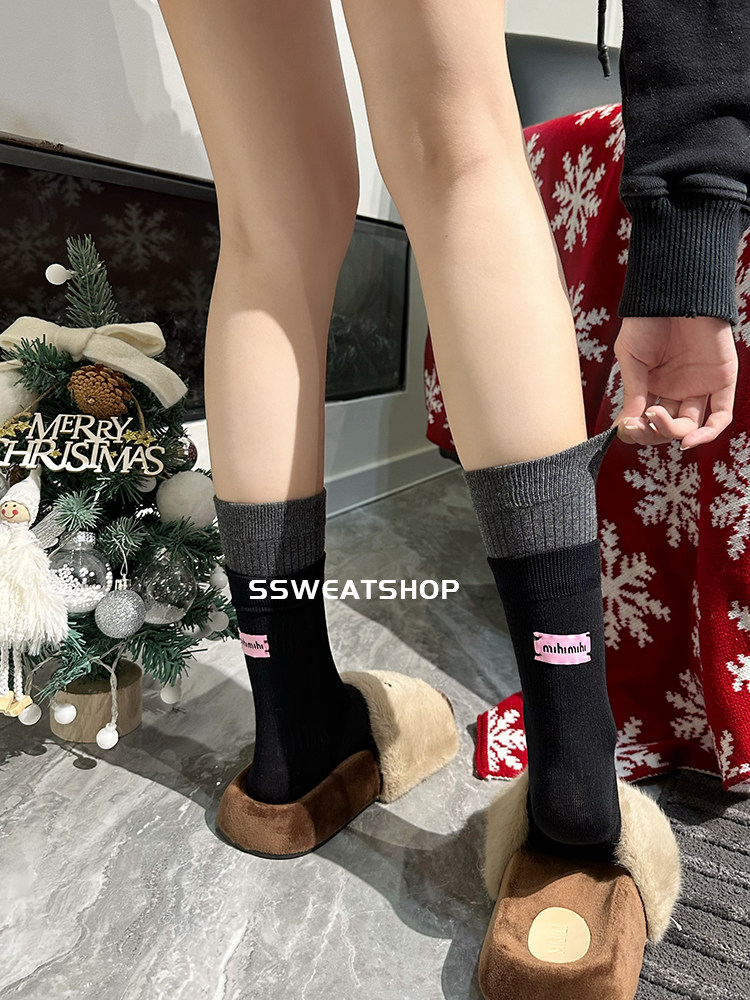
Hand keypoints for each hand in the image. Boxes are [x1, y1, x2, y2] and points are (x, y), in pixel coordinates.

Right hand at [612, 316, 738, 449]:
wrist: (672, 292)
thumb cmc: (646, 321)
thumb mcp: (631, 360)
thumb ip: (633, 394)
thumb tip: (626, 428)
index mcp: (654, 385)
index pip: (649, 422)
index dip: (638, 431)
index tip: (626, 427)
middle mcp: (678, 389)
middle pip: (669, 428)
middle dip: (653, 432)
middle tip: (642, 421)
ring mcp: (700, 386)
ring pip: (691, 426)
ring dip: (673, 432)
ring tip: (657, 417)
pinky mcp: (721, 380)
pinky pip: (720, 416)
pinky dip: (707, 433)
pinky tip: (688, 440)